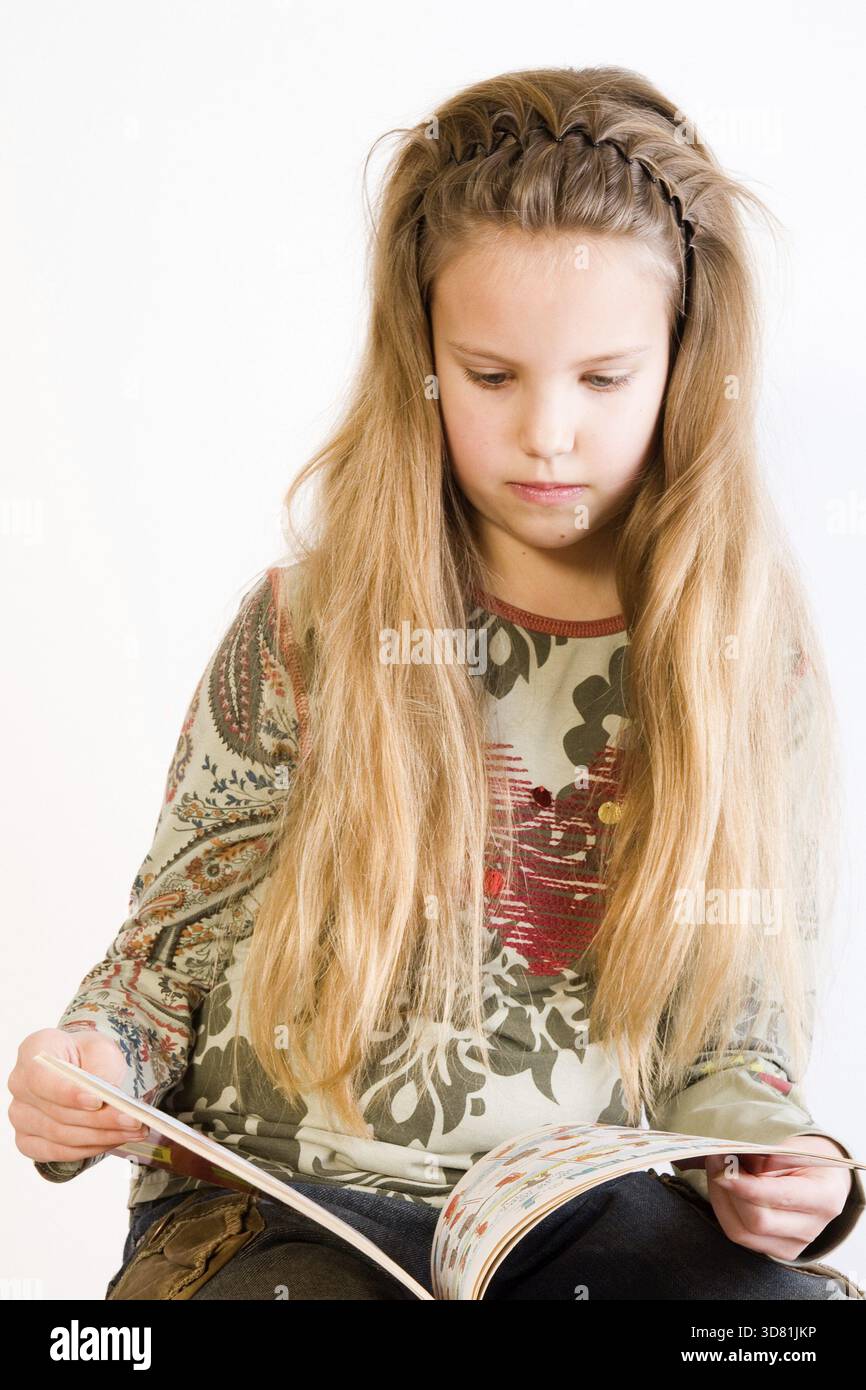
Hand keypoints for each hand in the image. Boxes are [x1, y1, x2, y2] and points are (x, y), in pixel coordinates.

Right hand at [7, 1026, 146, 1161]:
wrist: (81, 1069)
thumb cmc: (88, 1056)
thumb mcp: (101, 1050)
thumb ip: (101, 1070)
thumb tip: (107, 1100)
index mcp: (34, 1050)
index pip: (42, 1077)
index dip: (68, 1093)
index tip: (98, 1102)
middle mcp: (19, 1084)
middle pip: (58, 1112)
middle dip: (100, 1120)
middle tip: (134, 1121)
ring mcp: (20, 1115)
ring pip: (61, 1136)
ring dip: (101, 1137)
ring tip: (134, 1131)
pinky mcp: (27, 1140)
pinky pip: (58, 1153)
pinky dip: (89, 1148)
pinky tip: (114, 1140)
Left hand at [704, 1135, 852, 1260]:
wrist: (820, 1178)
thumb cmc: (804, 1158)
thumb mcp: (792, 1147)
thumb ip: (767, 1157)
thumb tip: (733, 1163)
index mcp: (825, 1197)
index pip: (778, 1197)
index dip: (746, 1185)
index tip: (723, 1169)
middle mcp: (811, 1228)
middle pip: (758, 1220)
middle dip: (729, 1190)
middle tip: (715, 1160)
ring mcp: (794, 1245)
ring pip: (741, 1231)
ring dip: (721, 1198)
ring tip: (715, 1169)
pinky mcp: (776, 1249)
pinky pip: (739, 1233)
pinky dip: (724, 1209)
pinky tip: (722, 1187)